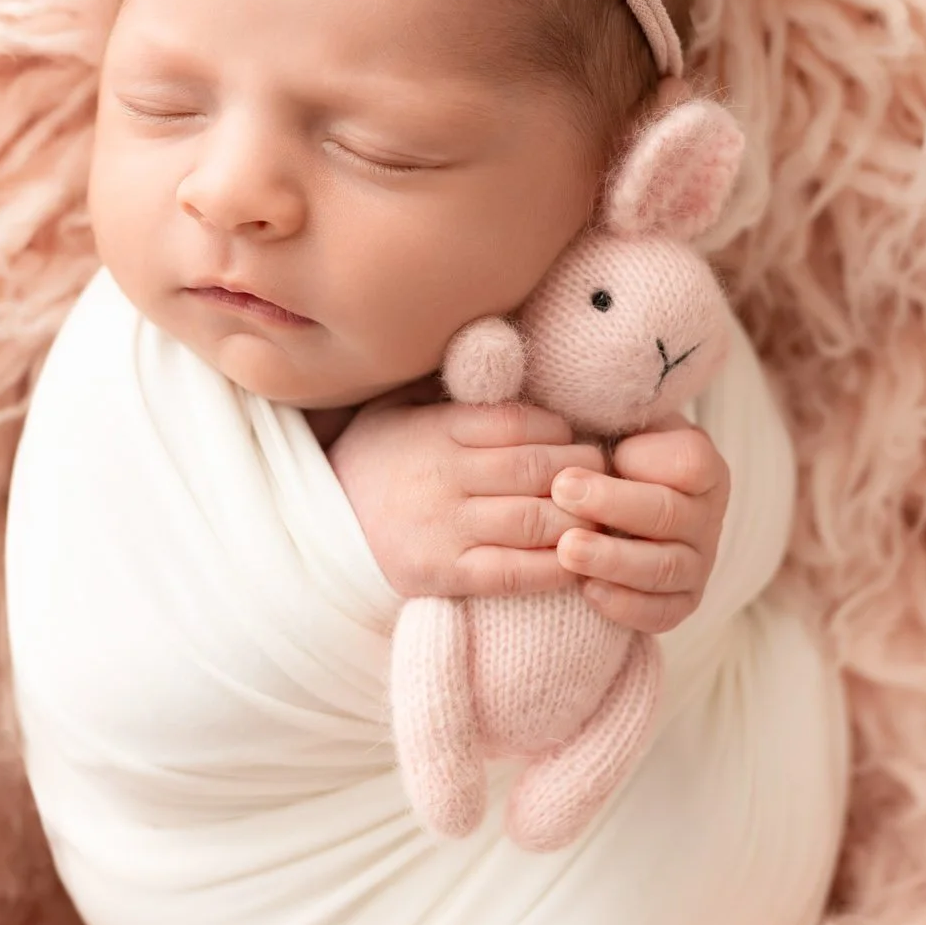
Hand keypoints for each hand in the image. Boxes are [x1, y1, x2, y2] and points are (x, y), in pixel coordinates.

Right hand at [327, 397, 605, 600]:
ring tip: (601, 515)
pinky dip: (556, 567)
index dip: (561, 430)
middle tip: (607, 476)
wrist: (318, 529)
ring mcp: (443, 528)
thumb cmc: (376, 460)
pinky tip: (578, 559)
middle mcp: (442, 476)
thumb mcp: (398, 407)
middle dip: (584, 472)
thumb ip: (450, 386)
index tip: (578, 438)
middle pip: (537, 470)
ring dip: (581, 519)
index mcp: (435, 430)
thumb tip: (508, 350)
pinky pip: (514, 572)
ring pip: (535, 520)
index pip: (518, 422)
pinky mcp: (443, 574)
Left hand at [551, 414, 729, 633]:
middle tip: (562, 490)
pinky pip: (661, 614)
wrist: (614, 504)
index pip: (688, 464)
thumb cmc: (607, 453)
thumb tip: (588, 402)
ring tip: (566, 549)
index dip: (641, 460)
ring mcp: (699, 564)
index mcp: (703, 466)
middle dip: (613, 503)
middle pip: (669, 515)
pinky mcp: (682, 602)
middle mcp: (708, 517)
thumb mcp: (618, 423)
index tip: (589, 452)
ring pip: (663, 568)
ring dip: (613, 560)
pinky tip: (586, 591)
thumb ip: (612, 413)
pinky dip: (625, 606)